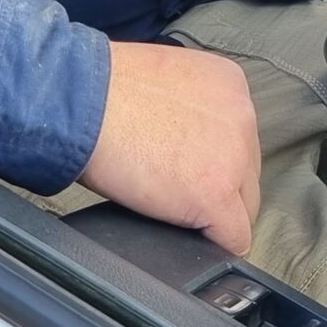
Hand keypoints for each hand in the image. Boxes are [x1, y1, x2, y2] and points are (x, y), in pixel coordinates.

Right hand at [79, 40, 262, 254]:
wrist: (80, 101)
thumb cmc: (101, 89)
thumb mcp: (164, 83)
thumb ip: (190, 109)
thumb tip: (189, 143)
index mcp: (229, 84)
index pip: (240, 139)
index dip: (211, 160)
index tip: (187, 167)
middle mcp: (242, 116)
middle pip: (246, 174)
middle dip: (217, 187)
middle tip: (174, 190)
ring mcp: (233, 158)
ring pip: (244, 209)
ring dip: (213, 214)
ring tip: (170, 208)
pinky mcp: (215, 195)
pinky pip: (233, 238)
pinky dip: (211, 243)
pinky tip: (183, 234)